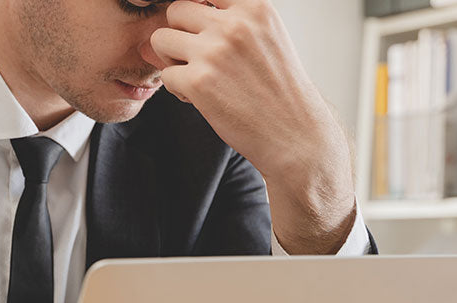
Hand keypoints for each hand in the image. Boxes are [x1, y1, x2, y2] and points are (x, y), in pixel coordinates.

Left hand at [150, 0, 356, 253]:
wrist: (295, 135)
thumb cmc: (279, 90)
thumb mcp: (266, 39)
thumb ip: (226, 22)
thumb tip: (167, 24)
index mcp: (254, 7)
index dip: (197, 13)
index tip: (203, 33)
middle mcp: (234, 24)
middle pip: (176, 10)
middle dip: (179, 34)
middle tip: (195, 58)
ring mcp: (214, 52)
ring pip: (160, 39)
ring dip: (171, 59)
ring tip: (195, 76)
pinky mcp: (199, 82)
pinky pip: (165, 75)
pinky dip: (177, 88)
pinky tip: (200, 98)